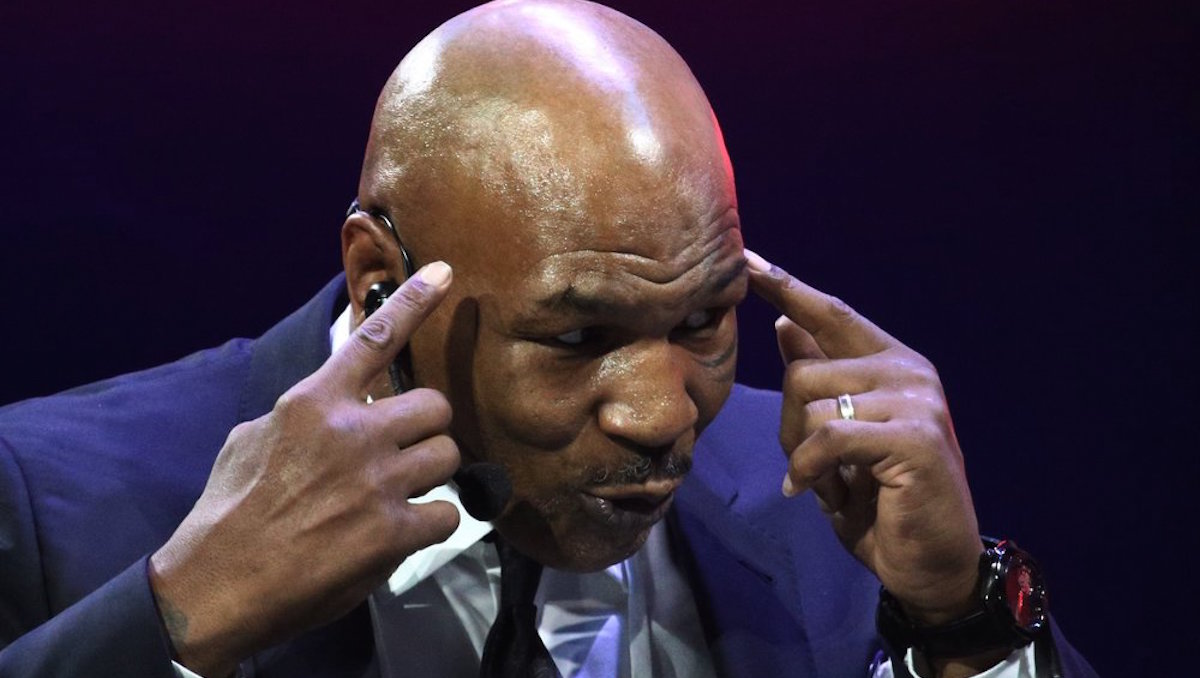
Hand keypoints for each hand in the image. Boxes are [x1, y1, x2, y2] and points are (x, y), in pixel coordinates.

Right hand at [149, 262, 461, 675]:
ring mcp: (376, 482)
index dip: (413, 302)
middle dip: (427, 428)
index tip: (444, 272)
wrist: (218, 587)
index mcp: (312, 403)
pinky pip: (449, 513)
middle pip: (436, 406)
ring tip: (400, 494)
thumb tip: (330, 404)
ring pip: (449, 456)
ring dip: (432, 475)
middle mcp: (352, 433)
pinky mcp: (393, 531)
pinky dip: (433, 524)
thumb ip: (300, 414)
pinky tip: (403, 533)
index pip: (373, 340)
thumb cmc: (228, 513)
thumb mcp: (249, 440)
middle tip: (405, 451)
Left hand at [745, 250, 982, 625]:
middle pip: (803, 369)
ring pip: (810, 403)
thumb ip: (820, 381)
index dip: (787, 287)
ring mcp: (917, 400)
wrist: (932, 563)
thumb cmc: (882, 501)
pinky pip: (827, 437)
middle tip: (807, 465)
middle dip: (788, 425)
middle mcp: (909, 371)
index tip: (745, 258)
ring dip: (801, 453)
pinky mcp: (915, 436)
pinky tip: (818, 493)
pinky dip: (809, 469)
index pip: (831, 313)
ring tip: (828, 482)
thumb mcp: (839, 435)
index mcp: (892, 363)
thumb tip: (783, 324)